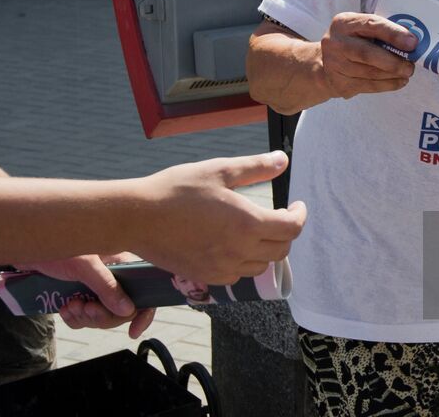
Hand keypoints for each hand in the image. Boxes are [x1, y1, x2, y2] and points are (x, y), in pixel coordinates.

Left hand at [14, 252, 156, 338]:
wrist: (27, 244)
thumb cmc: (57, 244)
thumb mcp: (84, 266)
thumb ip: (107, 286)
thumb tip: (128, 310)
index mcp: (121, 262)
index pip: (143, 289)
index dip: (143, 311)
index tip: (133, 331)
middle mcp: (112, 274)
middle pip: (121, 309)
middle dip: (102, 315)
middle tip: (86, 308)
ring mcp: (95, 285)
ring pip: (101, 315)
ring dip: (85, 317)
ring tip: (70, 305)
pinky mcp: (79, 292)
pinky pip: (84, 316)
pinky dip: (74, 318)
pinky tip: (64, 308)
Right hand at [134, 151, 305, 285]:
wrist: (138, 217)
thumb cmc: (177, 189)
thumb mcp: (219, 171)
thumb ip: (255, 167)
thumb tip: (282, 161)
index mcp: (247, 223)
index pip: (291, 228)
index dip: (300, 215)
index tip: (295, 205)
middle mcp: (239, 251)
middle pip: (281, 250)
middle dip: (285, 232)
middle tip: (278, 215)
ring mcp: (222, 268)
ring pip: (261, 266)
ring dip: (266, 249)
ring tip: (255, 229)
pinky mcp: (206, 277)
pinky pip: (237, 275)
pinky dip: (244, 262)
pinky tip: (232, 245)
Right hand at [319, 12, 417, 98]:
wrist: (323, 64)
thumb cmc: (351, 42)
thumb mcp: (359, 28)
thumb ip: (380, 30)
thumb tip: (413, 42)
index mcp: (344, 23)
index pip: (371, 24)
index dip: (393, 34)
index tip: (413, 43)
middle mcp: (336, 43)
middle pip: (367, 53)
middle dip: (393, 61)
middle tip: (411, 66)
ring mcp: (335, 65)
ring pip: (370, 73)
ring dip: (393, 75)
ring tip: (407, 73)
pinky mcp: (340, 84)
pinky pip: (369, 86)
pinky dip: (388, 85)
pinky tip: (399, 81)